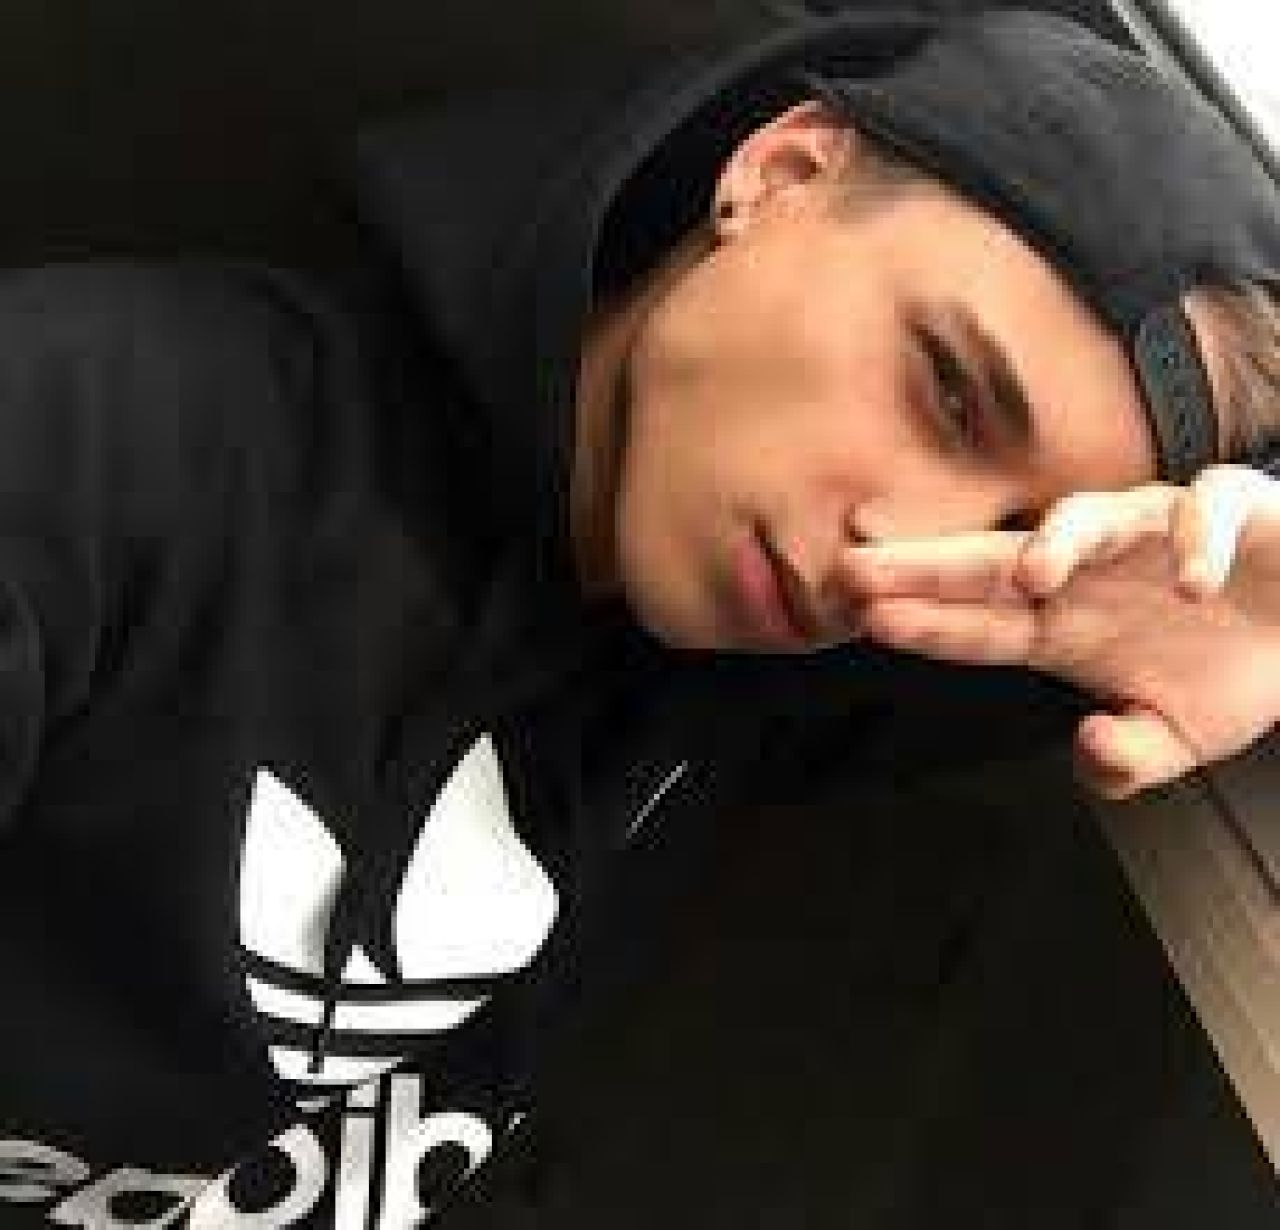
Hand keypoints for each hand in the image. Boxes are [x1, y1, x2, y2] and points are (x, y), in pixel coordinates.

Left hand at [831, 465, 1279, 799]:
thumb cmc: (1227, 669)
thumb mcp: (1177, 736)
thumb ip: (1130, 757)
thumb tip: (1090, 750)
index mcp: (1067, 628)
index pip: (982, 625)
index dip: (927, 622)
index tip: (865, 619)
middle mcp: (1093, 575)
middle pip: (999, 562)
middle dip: (930, 565)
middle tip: (862, 569)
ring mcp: (1152, 535)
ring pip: (1090, 518)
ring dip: (1060, 541)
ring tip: (1034, 575)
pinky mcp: (1227, 509)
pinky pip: (1205, 513)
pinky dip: (1198, 544)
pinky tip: (1193, 583)